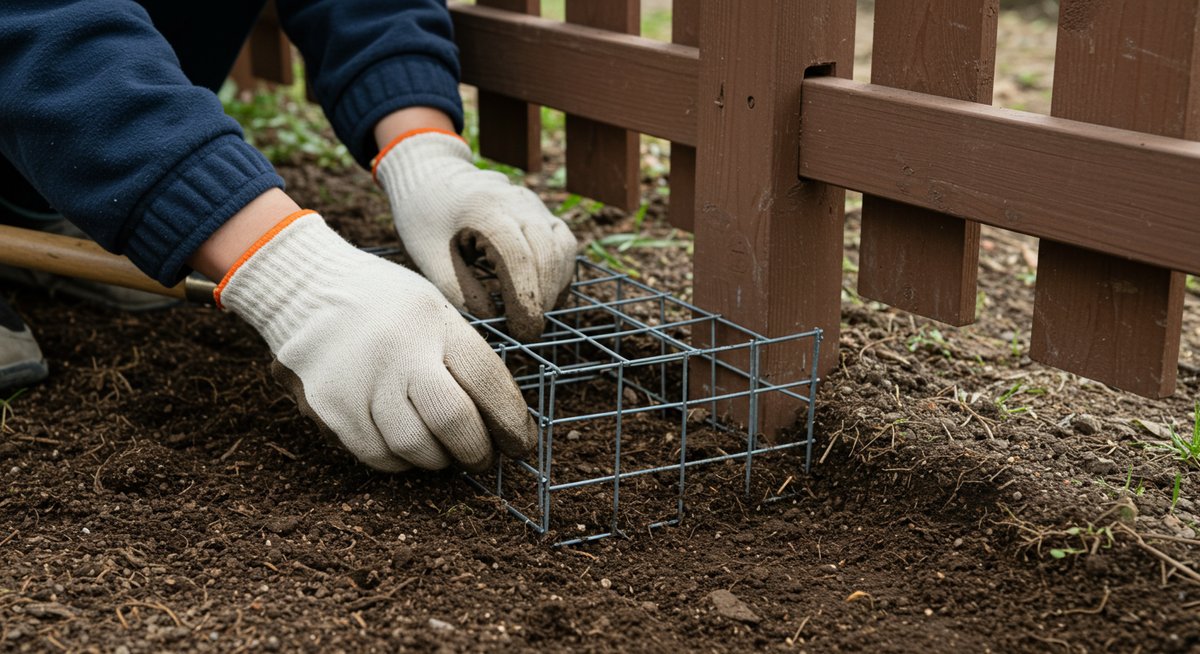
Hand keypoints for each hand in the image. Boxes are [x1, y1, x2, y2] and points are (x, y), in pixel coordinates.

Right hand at [215, 211, 535, 471]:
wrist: (304, 288)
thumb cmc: (384, 303)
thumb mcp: (433, 307)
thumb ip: (464, 355)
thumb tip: (501, 416)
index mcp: (434, 322)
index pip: (487, 381)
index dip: (511, 421)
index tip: (521, 442)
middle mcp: (399, 351)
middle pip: (453, 421)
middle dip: (478, 451)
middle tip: (485, 458)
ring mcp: (361, 381)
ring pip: (415, 447)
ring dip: (440, 459)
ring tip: (445, 451)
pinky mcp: (331, 408)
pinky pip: (378, 455)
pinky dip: (401, 460)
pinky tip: (407, 447)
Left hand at [374, 131, 576, 340]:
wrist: (431, 175)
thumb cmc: (425, 218)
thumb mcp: (429, 259)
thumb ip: (461, 292)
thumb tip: (496, 321)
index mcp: (485, 210)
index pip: (519, 260)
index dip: (525, 301)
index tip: (522, 332)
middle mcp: (517, 202)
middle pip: (547, 254)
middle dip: (541, 299)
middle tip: (527, 330)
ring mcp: (533, 203)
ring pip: (562, 248)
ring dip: (553, 286)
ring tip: (533, 313)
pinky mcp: (541, 210)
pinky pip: (563, 243)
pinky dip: (558, 271)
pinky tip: (542, 294)